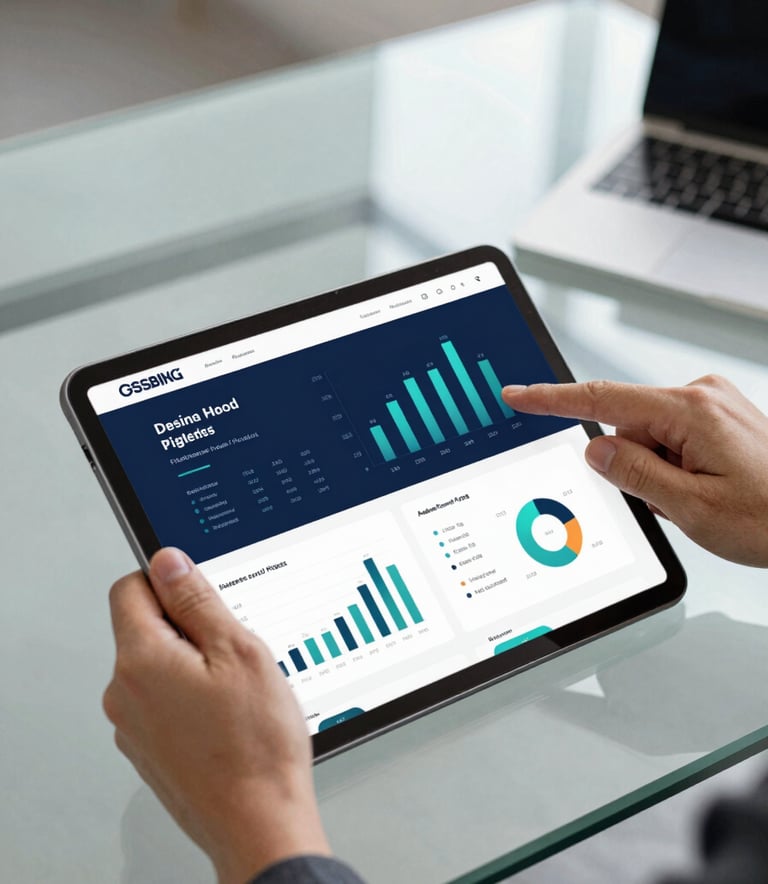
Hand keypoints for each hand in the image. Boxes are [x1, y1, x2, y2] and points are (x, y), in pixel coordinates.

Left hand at [104, 548, 329, 883]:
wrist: (259, 824)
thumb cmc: (255, 747)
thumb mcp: (239, 651)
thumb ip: (197, 600)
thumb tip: (168, 561)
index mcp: (141, 660)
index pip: (130, 587)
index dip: (169, 580)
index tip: (201, 592)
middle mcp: (124, 693)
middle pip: (145, 627)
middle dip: (188, 626)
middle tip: (234, 650)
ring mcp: (132, 726)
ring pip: (158, 665)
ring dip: (193, 664)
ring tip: (236, 691)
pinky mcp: (148, 749)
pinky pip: (163, 701)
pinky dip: (191, 697)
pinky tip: (228, 716)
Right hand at [502, 374, 767, 566]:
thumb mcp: (691, 508)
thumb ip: (634, 474)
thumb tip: (594, 448)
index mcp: (691, 411)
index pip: (602, 400)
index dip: (552, 400)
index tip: (519, 395)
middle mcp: (700, 397)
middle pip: (626, 426)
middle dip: (632, 466)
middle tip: (670, 502)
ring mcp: (710, 406)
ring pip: (648, 438)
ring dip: (656, 472)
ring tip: (698, 499)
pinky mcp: (716, 419)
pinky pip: (669, 439)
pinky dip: (672, 467)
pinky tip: (703, 489)